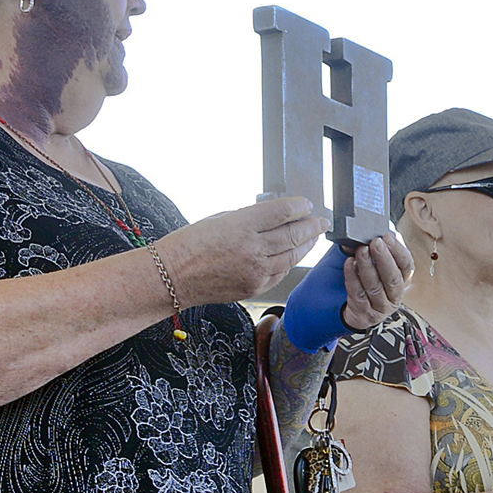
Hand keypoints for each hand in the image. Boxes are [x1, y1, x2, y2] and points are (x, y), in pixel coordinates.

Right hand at [157, 197, 327, 306]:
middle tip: (321, 221)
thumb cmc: (188, 245)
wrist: (171, 278)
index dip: (299, 207)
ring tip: (314, 237)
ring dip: (306, 245)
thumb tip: (272, 216)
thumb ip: (248, 218)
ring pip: (292, 256)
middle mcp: (252, 249)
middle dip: (312, 226)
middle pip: (293, 234)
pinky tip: (295, 254)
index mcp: (240, 226)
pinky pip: (281, 273)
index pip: (281, 212)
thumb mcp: (218, 219)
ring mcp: (255, 271)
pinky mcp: (255, 288)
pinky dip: (290, 262)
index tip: (307, 204)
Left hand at [340, 235, 414, 329]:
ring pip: (375, 286)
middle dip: (384, 258)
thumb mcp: (373, 267)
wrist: (354, 312)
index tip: (387, 237)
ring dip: (368, 266)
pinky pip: (358, 293)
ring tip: (361, 251)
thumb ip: (369, 251)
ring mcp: (380, 306)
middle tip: (375, 242)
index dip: (398, 251)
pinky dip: (353, 277)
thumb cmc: (365, 284)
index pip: (406, 265)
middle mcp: (394, 295)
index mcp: (401, 280)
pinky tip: (349, 264)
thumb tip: (358, 236)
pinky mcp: (364, 312)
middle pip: (393, 277)